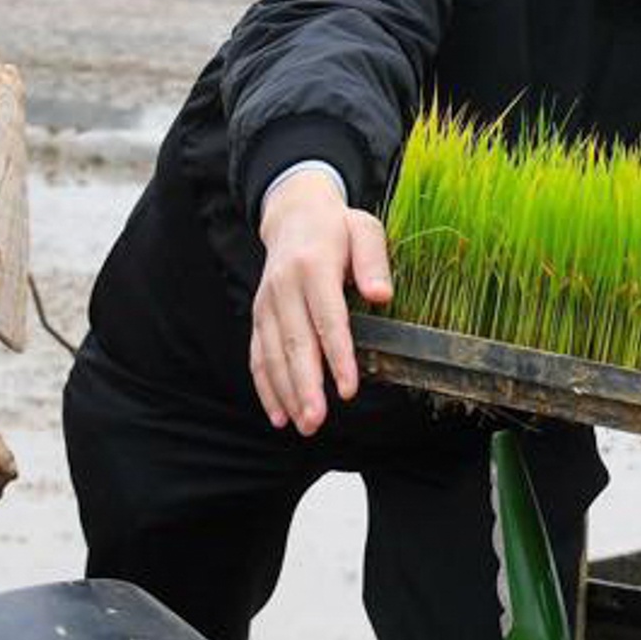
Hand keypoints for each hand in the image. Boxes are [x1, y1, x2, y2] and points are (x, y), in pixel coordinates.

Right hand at [250, 170, 392, 434]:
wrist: (294, 214)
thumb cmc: (339, 227)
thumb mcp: (365, 230)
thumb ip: (374, 261)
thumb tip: (382, 296)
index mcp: (314, 266)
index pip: (327, 318)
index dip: (337, 355)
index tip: (348, 387)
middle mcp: (284, 287)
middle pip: (295, 343)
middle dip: (305, 385)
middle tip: (317, 420)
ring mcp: (266, 304)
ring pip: (273, 354)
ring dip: (285, 393)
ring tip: (303, 425)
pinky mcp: (259, 316)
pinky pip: (258, 355)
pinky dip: (266, 386)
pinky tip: (279, 414)